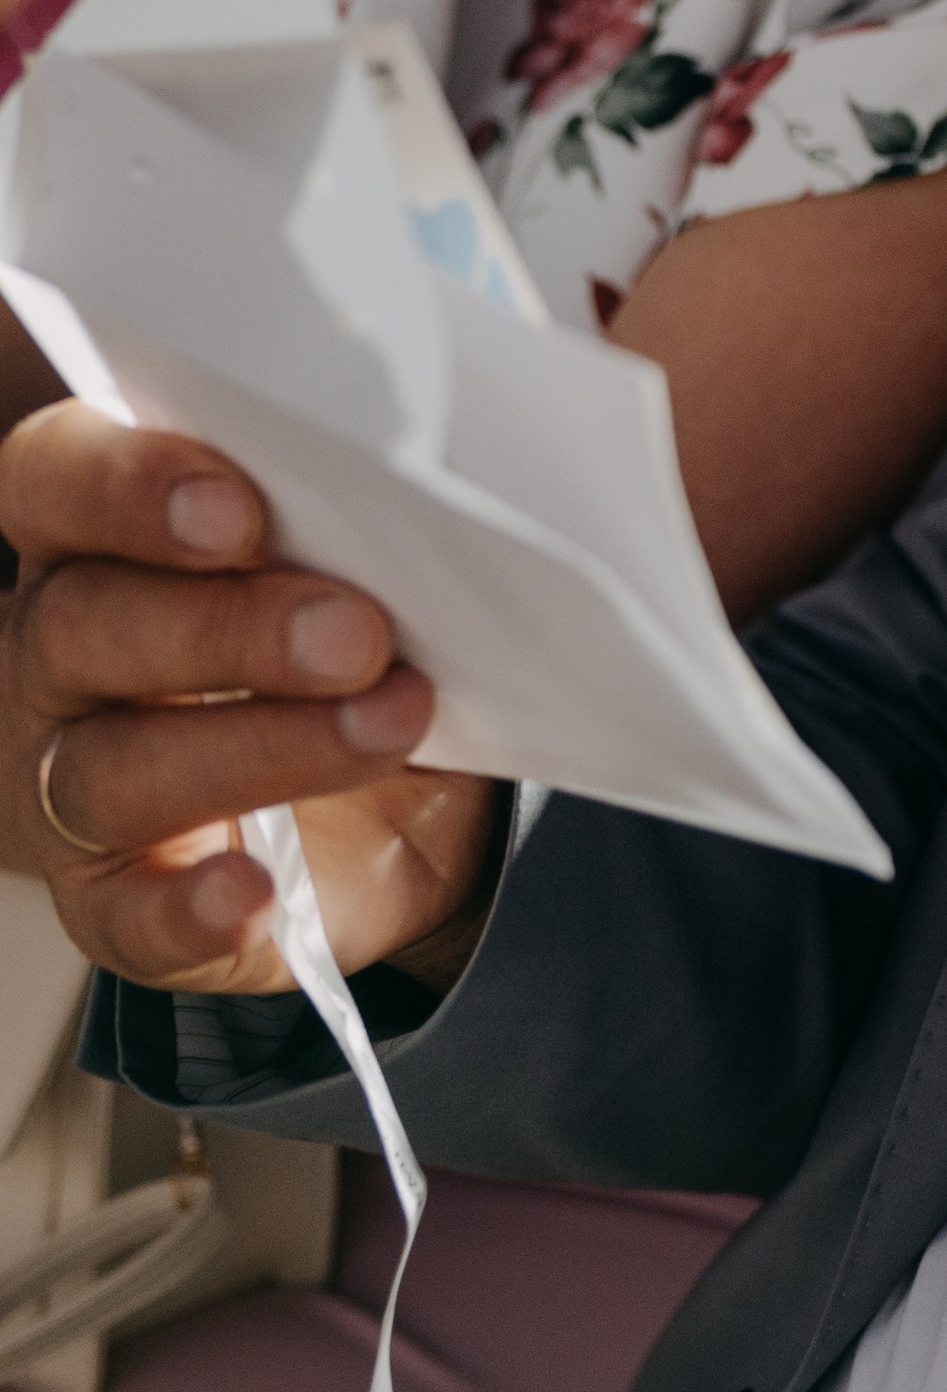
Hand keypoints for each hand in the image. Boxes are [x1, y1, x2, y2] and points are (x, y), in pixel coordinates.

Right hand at [0, 401, 500, 996]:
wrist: (366, 809)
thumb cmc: (337, 651)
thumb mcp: (353, 569)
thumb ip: (352, 533)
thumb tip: (443, 513)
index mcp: (100, 537)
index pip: (58, 478)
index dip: (128, 485)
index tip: (239, 507)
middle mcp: (61, 654)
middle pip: (87, 622)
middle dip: (228, 627)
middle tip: (356, 633)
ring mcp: (67, 784)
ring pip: (111, 767)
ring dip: (257, 748)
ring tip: (386, 725)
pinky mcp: (113, 899)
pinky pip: (128, 913)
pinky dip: (187, 908)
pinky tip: (251, 892)